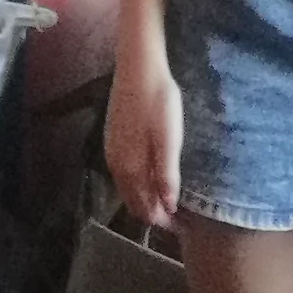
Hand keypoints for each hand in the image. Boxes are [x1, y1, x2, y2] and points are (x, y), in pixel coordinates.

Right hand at [104, 55, 183, 228]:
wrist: (138, 66)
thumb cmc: (158, 101)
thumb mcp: (169, 138)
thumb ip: (167, 174)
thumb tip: (169, 207)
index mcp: (129, 168)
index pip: (143, 208)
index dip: (162, 221)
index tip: (181, 226)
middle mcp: (115, 165)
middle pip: (132, 201)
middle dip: (152, 213)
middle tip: (177, 218)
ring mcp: (111, 151)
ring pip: (127, 187)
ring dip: (144, 198)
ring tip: (166, 200)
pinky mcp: (113, 138)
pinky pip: (124, 172)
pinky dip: (137, 183)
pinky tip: (150, 176)